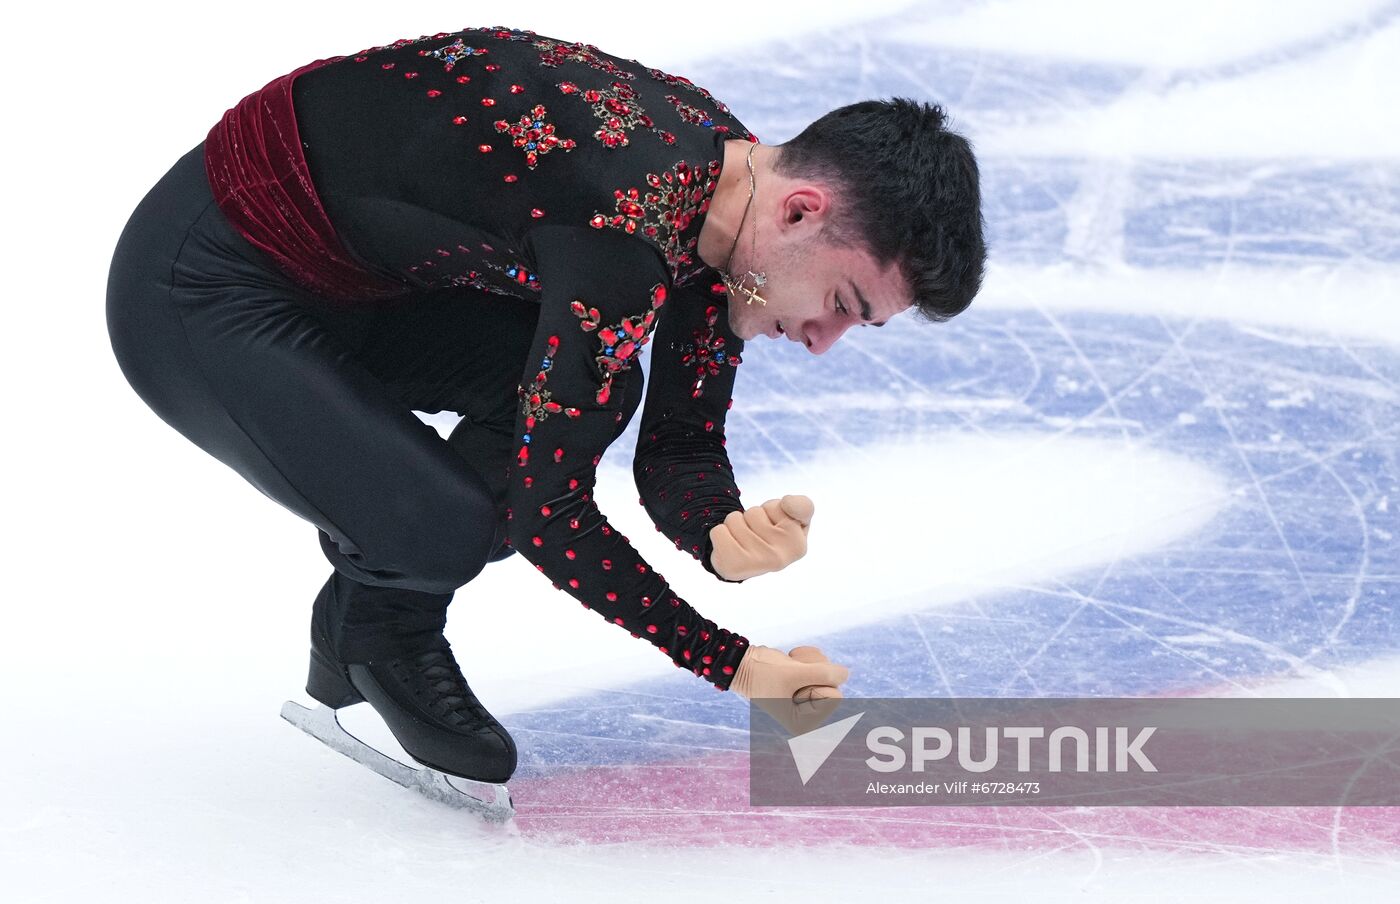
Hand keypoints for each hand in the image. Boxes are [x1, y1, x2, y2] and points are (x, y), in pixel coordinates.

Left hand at [708, 495, 813, 580]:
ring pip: (735, 519)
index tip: (777, 522)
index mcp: (798, 546)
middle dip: (752, 517)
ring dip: (735, 524)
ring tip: (743, 539)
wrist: (744, 560)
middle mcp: (780, 559)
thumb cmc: (771, 535)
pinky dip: (721, 533)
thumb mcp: (793, 519)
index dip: (776, 507)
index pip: (788, 505)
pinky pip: (718, 531)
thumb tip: (787, 503)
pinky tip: (731, 545)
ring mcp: (755, 564)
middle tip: (756, 533)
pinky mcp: (732, 566)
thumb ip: (803, 506)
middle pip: (755, 511)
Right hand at [730, 644, 847, 734]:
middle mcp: (810, 713)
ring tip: (789, 665)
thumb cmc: (762, 674)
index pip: (835, 696)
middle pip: (834, 683)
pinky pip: (822, 663)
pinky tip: (791, 660)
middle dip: (813, 670)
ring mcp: (810, 696)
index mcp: (805, 722)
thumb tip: (846, 674)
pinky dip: (807, 657)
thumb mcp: (793, 674)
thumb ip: (824, 673)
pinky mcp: (807, 681)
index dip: (815, 683)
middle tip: (789, 674)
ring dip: (809, 661)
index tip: (792, 685)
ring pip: (829, 671)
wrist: (743, 663)